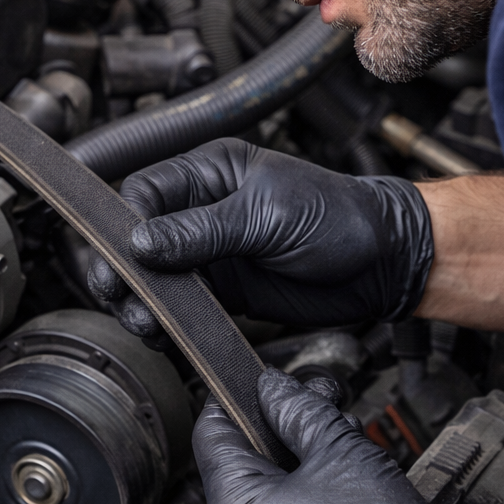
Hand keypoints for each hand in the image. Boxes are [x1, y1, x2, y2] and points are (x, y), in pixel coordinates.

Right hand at [88, 138, 431, 337]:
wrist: (383, 263)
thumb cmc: (338, 218)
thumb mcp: (266, 216)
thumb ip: (201, 231)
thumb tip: (141, 242)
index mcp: (209, 172)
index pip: (144, 192)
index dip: (126, 225)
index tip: (124, 257)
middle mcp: (202, 209)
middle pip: (138, 238)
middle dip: (124, 269)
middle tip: (121, 296)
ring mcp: (211, 251)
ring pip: (154, 276)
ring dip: (142, 300)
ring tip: (143, 321)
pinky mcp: (225, 289)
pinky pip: (181, 305)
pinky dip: (166, 321)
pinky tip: (163, 331)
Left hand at [196, 370, 484, 503]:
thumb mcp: (339, 452)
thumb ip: (299, 410)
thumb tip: (272, 387)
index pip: (212, 434)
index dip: (234, 396)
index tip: (256, 376)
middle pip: (247, 457)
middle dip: (284, 420)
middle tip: (316, 397)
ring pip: (274, 484)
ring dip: (305, 451)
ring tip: (343, 432)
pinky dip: (313, 487)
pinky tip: (346, 469)